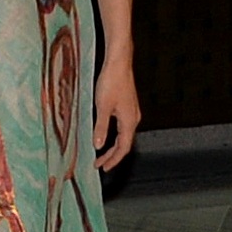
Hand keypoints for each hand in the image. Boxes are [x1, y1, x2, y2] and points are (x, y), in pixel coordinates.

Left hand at [94, 54, 139, 169]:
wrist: (119, 63)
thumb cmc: (111, 82)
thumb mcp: (102, 107)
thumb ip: (101, 127)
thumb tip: (98, 145)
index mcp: (129, 121)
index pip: (123, 147)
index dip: (113, 160)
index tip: (102, 168)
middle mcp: (134, 119)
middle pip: (124, 144)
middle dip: (112, 156)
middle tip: (99, 165)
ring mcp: (131, 112)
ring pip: (123, 135)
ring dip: (112, 146)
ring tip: (101, 155)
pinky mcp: (127, 106)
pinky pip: (122, 127)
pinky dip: (114, 136)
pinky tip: (104, 135)